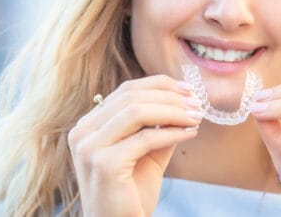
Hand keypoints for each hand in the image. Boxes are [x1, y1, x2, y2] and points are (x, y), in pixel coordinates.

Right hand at [68, 75, 203, 216]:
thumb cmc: (131, 194)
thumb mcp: (147, 153)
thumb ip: (159, 127)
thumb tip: (185, 102)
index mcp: (88, 126)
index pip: (125, 91)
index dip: (159, 85)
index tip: (189, 90)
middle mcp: (82, 132)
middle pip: (131, 97)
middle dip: (170, 97)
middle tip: (198, 103)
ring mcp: (89, 147)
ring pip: (137, 112)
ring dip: (173, 111)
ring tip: (196, 116)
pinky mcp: (104, 163)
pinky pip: (145, 138)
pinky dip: (172, 132)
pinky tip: (190, 133)